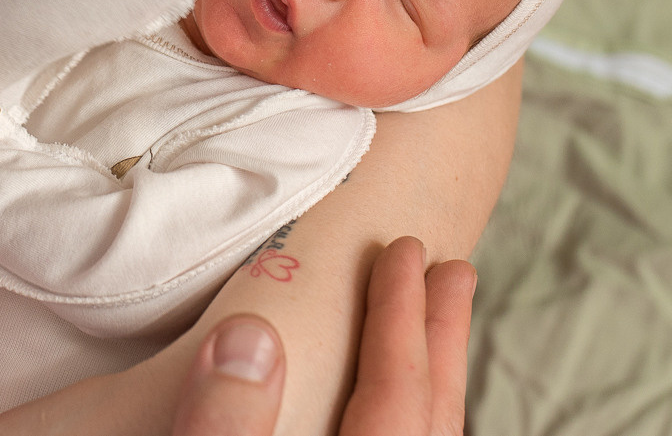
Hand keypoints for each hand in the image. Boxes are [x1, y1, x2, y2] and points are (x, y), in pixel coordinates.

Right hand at [169, 237, 475, 435]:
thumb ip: (221, 425)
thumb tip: (251, 339)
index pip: (396, 399)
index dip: (404, 320)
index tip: (405, 252)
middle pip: (428, 421)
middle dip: (437, 339)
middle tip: (450, 271)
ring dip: (427, 373)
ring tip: (431, 317)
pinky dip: (397, 408)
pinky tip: (375, 387)